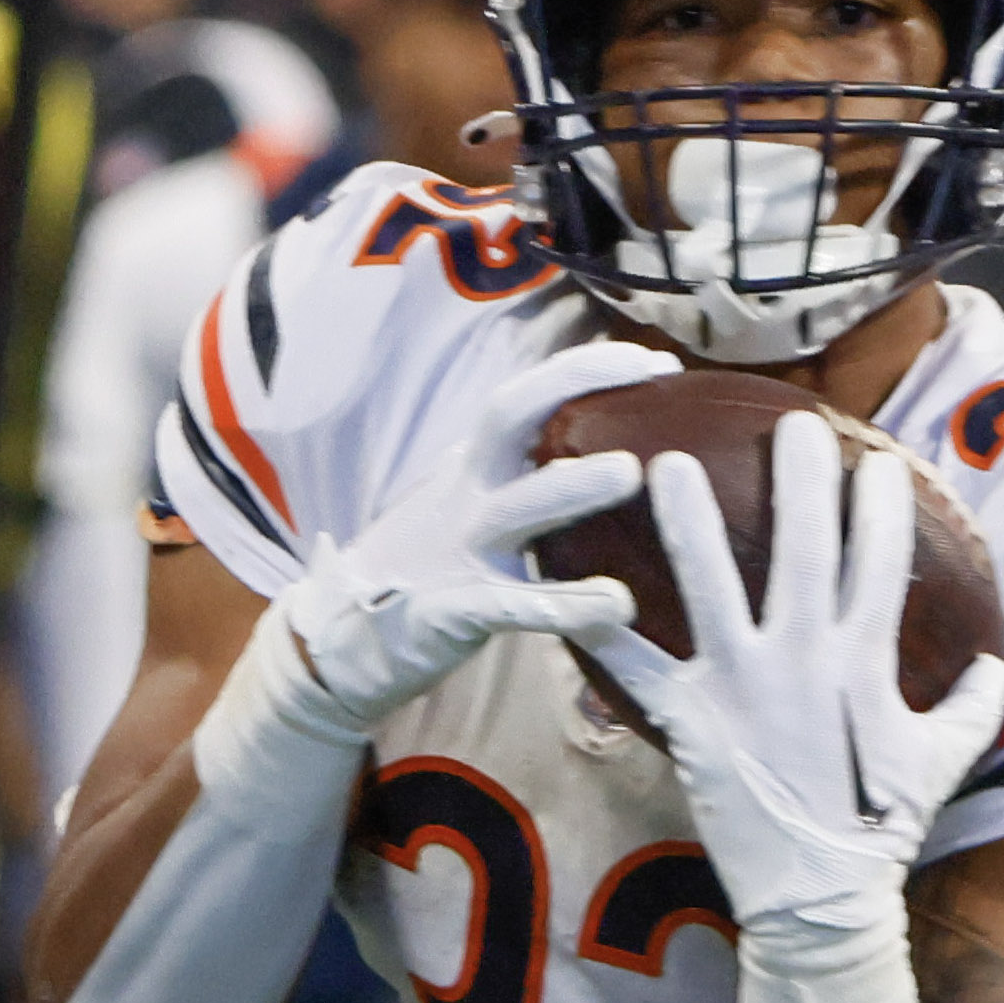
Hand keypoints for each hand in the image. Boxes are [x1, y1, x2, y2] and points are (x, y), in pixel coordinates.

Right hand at [265, 336, 677, 728]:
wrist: (345, 637)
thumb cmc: (433, 570)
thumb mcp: (475, 507)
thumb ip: (526, 480)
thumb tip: (608, 452)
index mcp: (475, 467)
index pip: (526, 397)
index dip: (586, 370)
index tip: (658, 365)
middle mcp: (466, 494)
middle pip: (508, 418)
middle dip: (573, 386)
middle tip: (650, 379)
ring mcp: (459, 550)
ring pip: (515, 507)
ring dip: (570, 486)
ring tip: (630, 472)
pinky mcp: (454, 610)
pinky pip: (513, 604)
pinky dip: (564, 604)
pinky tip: (615, 604)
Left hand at [576, 407, 1003, 940]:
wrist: (822, 892)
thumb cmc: (885, 828)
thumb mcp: (944, 761)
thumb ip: (974, 706)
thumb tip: (997, 667)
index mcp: (866, 659)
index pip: (879, 561)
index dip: (880, 505)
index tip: (876, 458)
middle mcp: (805, 656)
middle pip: (804, 549)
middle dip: (800, 479)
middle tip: (791, 421)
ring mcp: (745, 684)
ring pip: (711, 586)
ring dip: (688, 523)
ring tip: (662, 465)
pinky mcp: (692, 720)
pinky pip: (639, 668)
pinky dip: (602, 633)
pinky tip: (570, 593)